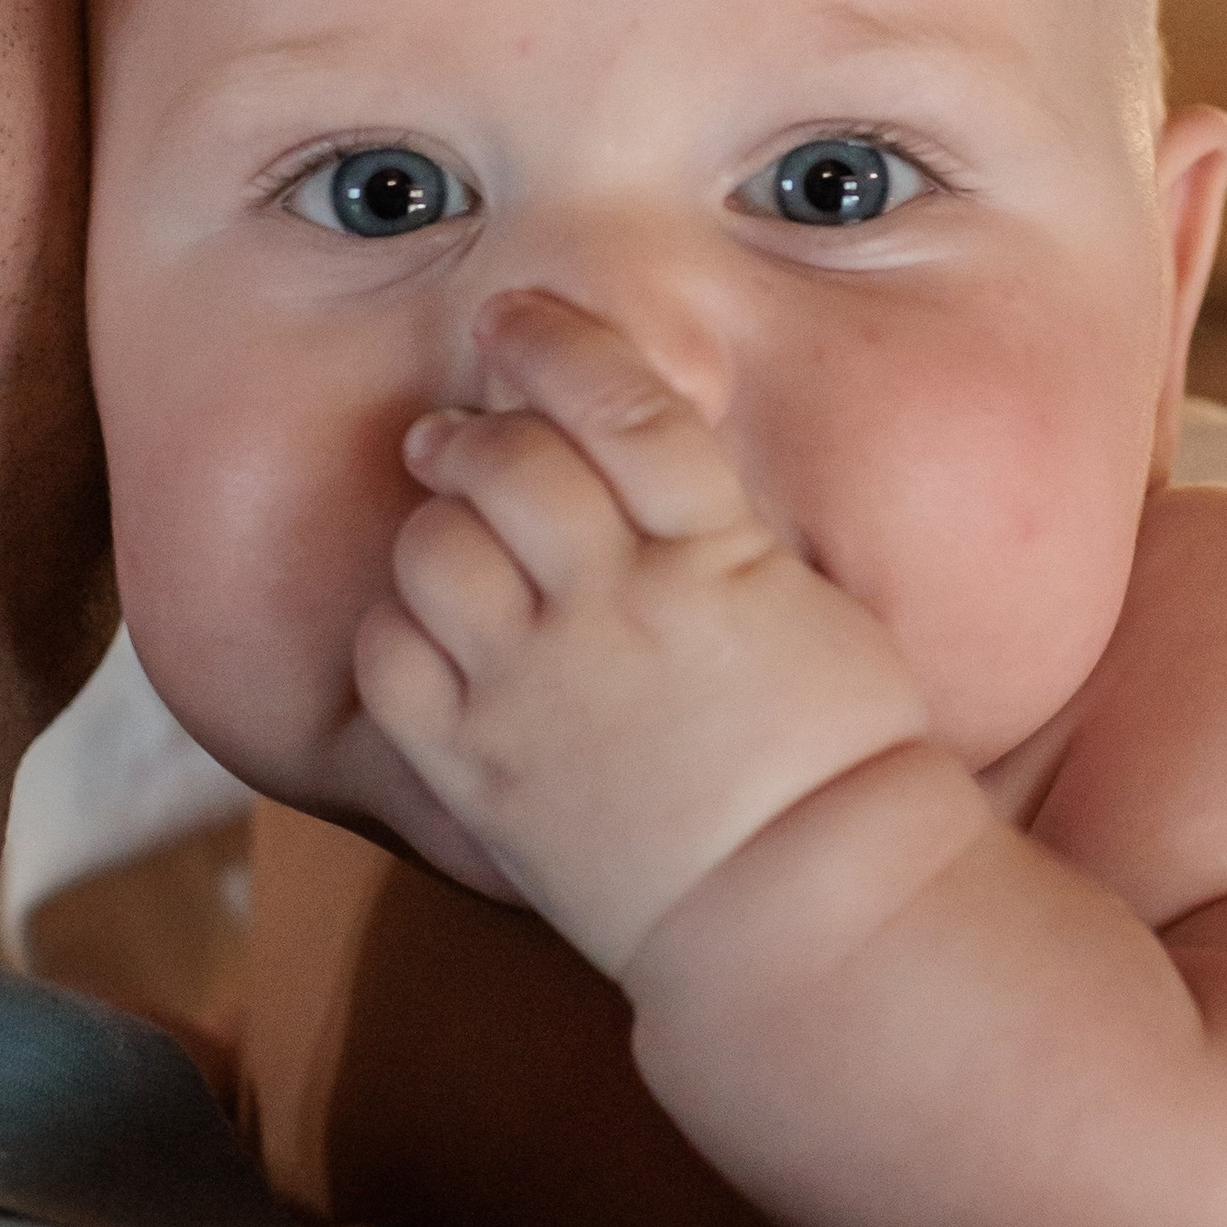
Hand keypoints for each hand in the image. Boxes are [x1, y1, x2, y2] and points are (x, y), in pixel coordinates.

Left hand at [355, 289, 929, 974]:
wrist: (802, 909)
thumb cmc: (835, 766)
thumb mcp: (810, 609)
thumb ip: (718, 532)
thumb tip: (641, 475)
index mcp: (715, 558)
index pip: (622, 407)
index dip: (558, 344)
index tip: (517, 317)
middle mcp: (614, 610)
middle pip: (509, 465)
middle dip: (476, 431)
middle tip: (462, 435)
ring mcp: (538, 689)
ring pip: (434, 550)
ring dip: (435, 524)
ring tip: (450, 533)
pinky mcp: (482, 769)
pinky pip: (391, 661)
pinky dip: (396, 627)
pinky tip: (426, 630)